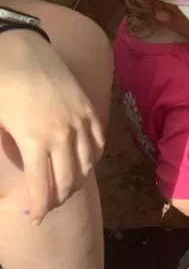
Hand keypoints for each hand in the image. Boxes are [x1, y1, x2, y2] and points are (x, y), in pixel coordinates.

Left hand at [0, 30, 104, 223]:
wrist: (20, 48)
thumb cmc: (0, 84)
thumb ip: (3, 148)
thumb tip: (13, 172)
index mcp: (34, 139)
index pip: (42, 185)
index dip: (40, 207)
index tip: (36, 220)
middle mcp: (62, 134)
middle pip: (68, 179)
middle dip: (59, 198)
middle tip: (49, 206)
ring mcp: (80, 121)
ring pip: (88, 163)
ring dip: (77, 180)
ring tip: (66, 188)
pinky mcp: (89, 109)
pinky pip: (98, 143)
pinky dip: (93, 158)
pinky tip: (83, 163)